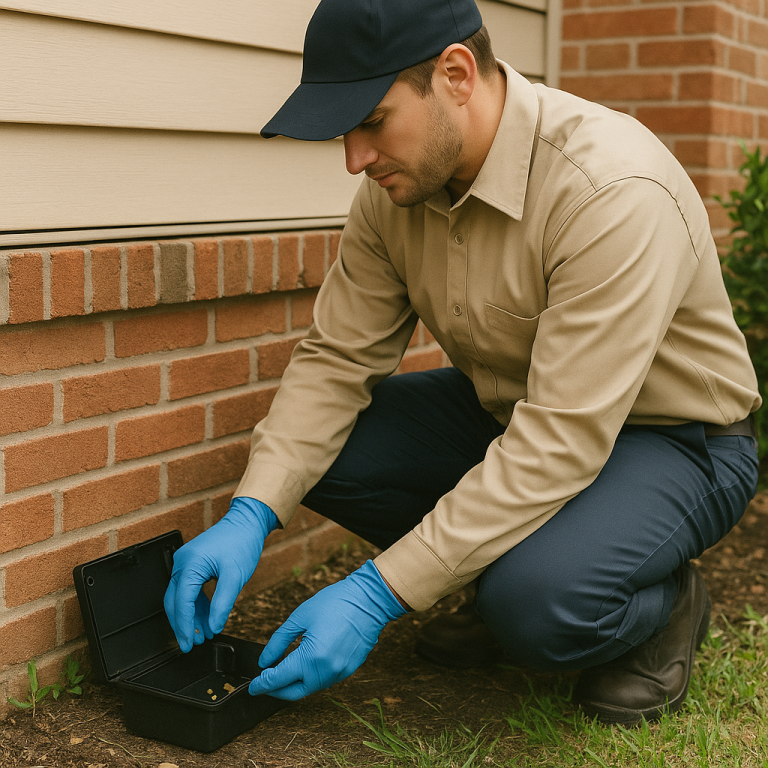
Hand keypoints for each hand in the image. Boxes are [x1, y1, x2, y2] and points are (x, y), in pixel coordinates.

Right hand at [164, 497, 277, 651]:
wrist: (246, 522)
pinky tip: (205, 619)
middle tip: (192, 645)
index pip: (181, 602)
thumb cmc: (241, 543)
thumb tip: (214, 627)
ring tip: (203, 635)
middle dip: (183, 625)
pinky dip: (196, 606)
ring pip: (181, 598)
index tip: (189, 644)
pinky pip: (188, 590)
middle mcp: (181, 563)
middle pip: (175, 602)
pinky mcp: (192, 565)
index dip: (184, 626)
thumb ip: (223, 604)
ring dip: (191, 617)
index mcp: (190, 564)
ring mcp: (185, 563)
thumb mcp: (235, 577)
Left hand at [249, 560, 405, 699]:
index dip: (262, 684)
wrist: (369, 600)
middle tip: (264, 683)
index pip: (279, 679)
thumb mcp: (300, 617)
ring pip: (311, 688)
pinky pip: (325, 681)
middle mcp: (326, 671)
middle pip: (294, 693)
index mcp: (311, 658)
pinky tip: (304, 666)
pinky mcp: (349, 669)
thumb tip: (265, 660)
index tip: (252, 686)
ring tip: (282, 672)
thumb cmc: (336, 602)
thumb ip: (279, 641)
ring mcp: (340, 673)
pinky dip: (311, 678)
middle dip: (276, 691)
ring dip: (295, 684)